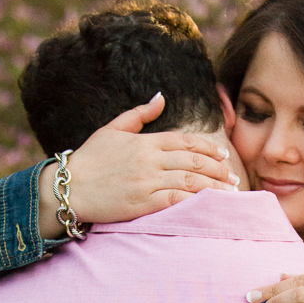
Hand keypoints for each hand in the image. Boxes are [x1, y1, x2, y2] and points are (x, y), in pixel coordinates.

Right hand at [39, 93, 238, 238]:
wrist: (69, 186)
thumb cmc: (89, 159)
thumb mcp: (112, 129)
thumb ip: (139, 114)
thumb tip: (160, 97)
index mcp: (145, 141)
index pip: (186, 141)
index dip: (209, 148)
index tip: (224, 155)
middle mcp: (149, 159)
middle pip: (194, 161)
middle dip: (218, 169)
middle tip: (234, 178)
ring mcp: (147, 181)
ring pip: (190, 181)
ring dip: (214, 187)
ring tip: (230, 193)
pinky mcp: (142, 202)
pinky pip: (176, 200)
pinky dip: (196, 201)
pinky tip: (210, 205)